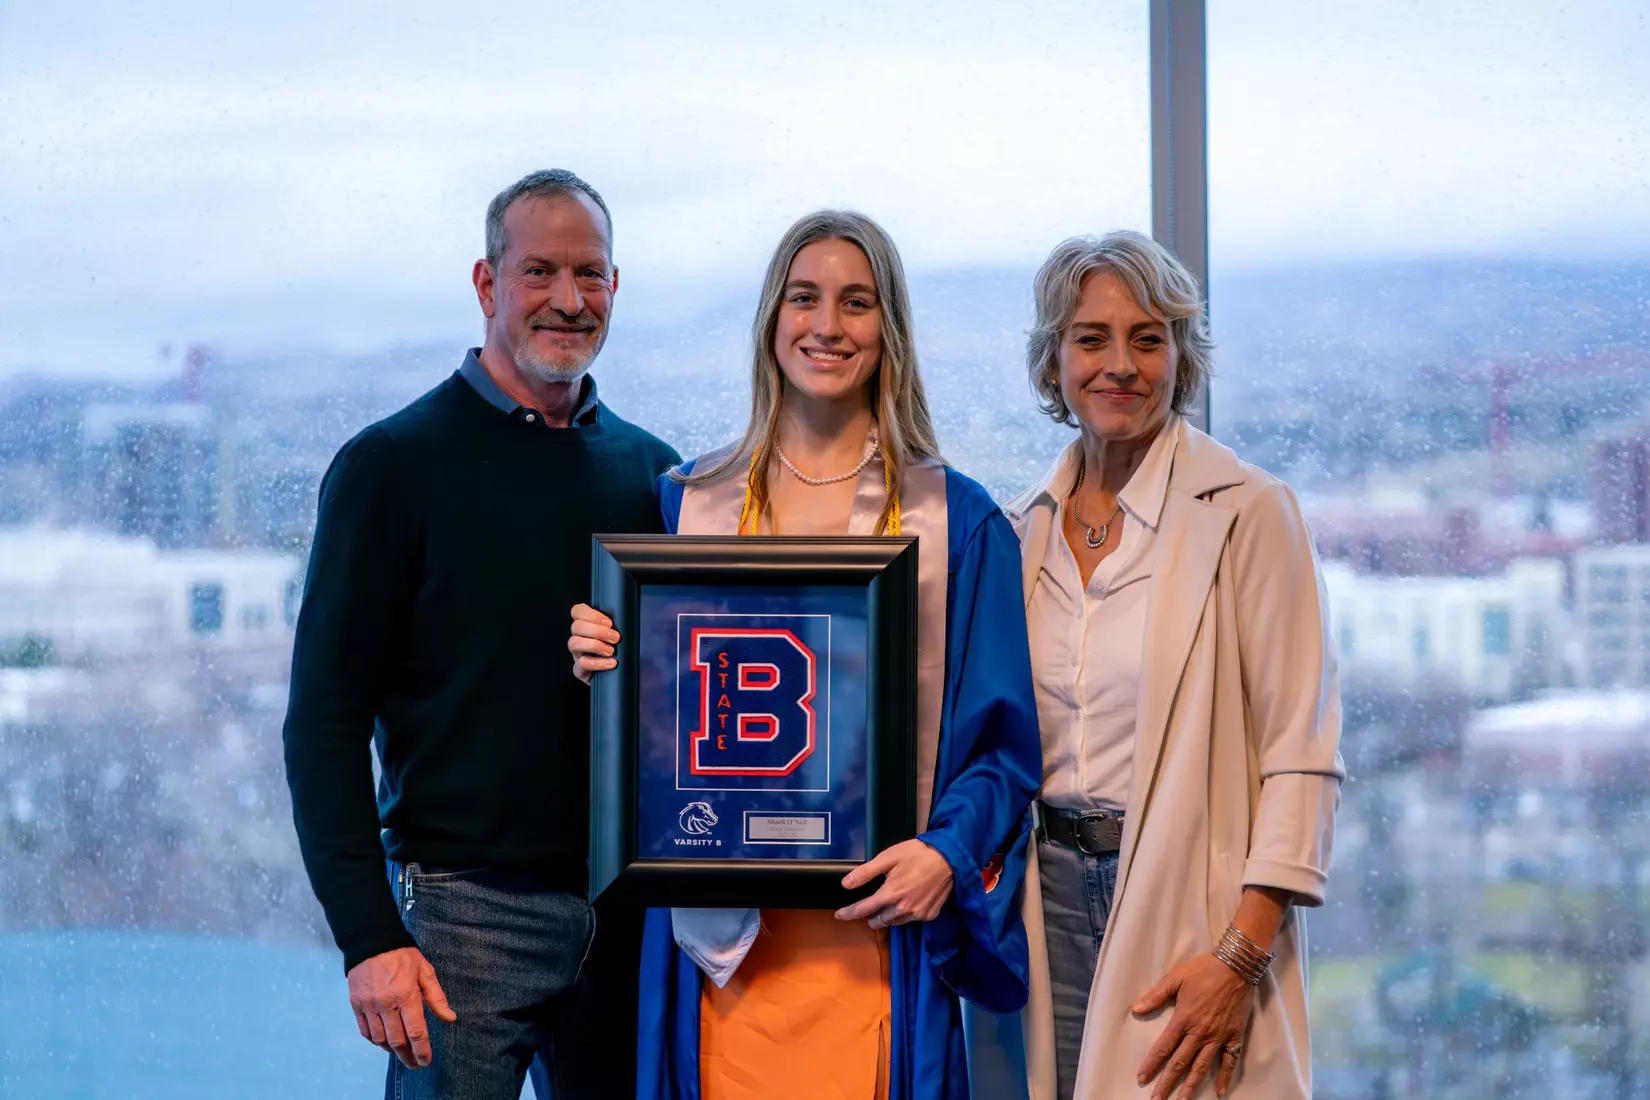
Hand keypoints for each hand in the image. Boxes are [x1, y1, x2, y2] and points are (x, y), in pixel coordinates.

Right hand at [347, 946, 457, 1069]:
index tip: (426, 1061)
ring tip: (402, 1054)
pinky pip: (365, 1031)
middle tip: (415, 1063)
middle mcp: (386, 1004)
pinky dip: (375, 1040)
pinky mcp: (356, 1004)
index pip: (415, 1031)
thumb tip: (450, 1018)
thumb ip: (437, 997)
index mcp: (406, 995)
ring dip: (391, 1050)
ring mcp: (369, 1005)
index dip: (421, 1050)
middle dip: (407, 1055)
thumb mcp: (425, 971)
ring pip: (380, 1038)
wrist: (371, 941)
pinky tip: (384, 1042)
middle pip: (397, 1040)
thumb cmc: (403, 956)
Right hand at [569, 603, 618, 683]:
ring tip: (611, 651)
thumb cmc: (618, 651)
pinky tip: (611, 663)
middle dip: (598, 631)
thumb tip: (624, 619)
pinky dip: (598, 663)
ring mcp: (577, 654)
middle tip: (615, 637)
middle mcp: (579, 638)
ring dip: (595, 645)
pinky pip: (582, 664)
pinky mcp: (580, 670)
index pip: (578, 611)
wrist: (617, 675)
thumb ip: (616, 624)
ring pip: (574, 643)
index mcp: (586, 626)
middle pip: (576, 626)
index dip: (592, 614)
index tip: (609, 622)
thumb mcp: (617, 634)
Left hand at [834, 838, 954, 928]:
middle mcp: (902, 909)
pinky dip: (906, 914)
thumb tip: (845, 884)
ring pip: (894, 922)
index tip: (839, 915)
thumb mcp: (888, 857)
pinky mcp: (929, 915)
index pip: (863, 910)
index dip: (848, 913)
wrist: (949, 858)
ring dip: (888, 916)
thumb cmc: (917, 854)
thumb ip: (865, 873)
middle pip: (878, 921)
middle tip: (872, 904)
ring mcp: (917, 914)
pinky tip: (909, 900)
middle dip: (871, 915)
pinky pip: (911, 920)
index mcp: (890, 894)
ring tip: (890, 902)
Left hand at [1133, 953, 1254, 1098]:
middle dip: (1167, 1082)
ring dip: (1191, 1086)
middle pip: (1180, 1062)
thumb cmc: (1204, 970)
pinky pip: (1230, 1060)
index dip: (1152, 1064)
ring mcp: (1219, 1036)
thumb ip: (1155, 996)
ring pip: (1202, 1066)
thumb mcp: (1175, 978)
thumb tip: (1135, 1009)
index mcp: (1183, 1019)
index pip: (1163, 1047)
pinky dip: (1225, 1076)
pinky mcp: (1235, 1036)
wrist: (1236, 966)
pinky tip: (1220, 1091)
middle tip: (1157, 1099)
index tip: (1142, 1078)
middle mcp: (1200, 1033)